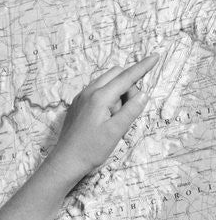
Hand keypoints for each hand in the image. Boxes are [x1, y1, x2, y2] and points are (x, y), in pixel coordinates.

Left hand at [45, 54, 159, 188]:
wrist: (65, 162)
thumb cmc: (90, 150)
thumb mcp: (116, 132)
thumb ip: (131, 110)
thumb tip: (142, 94)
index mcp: (99, 97)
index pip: (126, 77)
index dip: (142, 67)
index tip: (155, 57)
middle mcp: (88, 92)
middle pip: (116, 74)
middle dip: (128, 86)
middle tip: (127, 110)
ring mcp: (80, 98)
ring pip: (106, 83)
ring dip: (117, 93)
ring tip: (113, 119)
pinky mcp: (77, 105)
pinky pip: (96, 92)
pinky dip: (106, 99)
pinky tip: (104, 119)